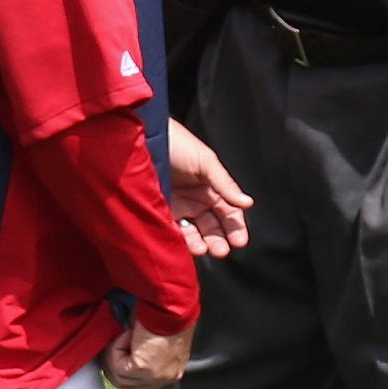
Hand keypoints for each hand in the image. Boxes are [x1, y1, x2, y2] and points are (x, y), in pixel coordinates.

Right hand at [102, 317, 193, 388]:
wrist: (170, 306)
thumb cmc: (163, 313)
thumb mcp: (151, 340)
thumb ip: (140, 352)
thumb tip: (120, 354)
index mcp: (171, 371)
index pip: (141, 386)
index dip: (124, 372)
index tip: (117, 357)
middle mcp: (166, 377)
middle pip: (128, 388)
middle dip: (115, 369)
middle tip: (112, 348)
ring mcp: (157, 376)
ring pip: (120, 378)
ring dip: (115, 356)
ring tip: (124, 336)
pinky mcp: (145, 369)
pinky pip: (119, 366)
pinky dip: (117, 349)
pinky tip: (128, 335)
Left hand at [167, 120, 251, 256]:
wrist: (140, 138)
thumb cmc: (175, 143)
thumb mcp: (205, 161)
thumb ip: (226, 184)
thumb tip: (247, 202)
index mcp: (211, 187)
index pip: (228, 213)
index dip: (235, 227)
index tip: (239, 241)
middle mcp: (195, 199)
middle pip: (213, 226)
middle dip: (219, 240)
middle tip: (222, 250)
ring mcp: (177, 207)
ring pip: (194, 232)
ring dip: (202, 243)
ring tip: (205, 249)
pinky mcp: (158, 212)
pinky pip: (173, 232)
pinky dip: (181, 241)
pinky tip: (187, 245)